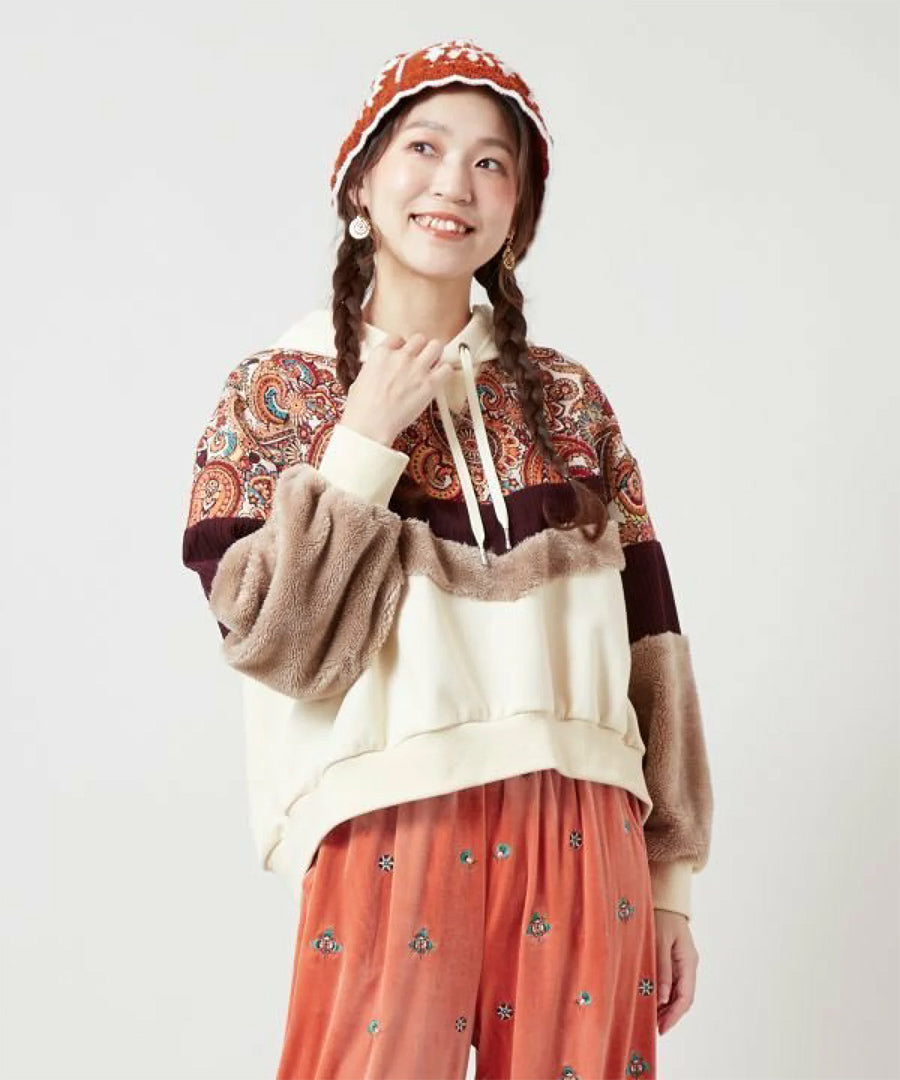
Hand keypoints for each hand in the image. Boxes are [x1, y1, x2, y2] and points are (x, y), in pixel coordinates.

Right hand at [341, 332, 455, 445]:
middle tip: (421, 359)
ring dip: (436, 355)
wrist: (371, 424)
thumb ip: (374, 369)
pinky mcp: (430, 383)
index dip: (403, 347)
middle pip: (420, 338)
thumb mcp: (360, 380)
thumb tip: (378, 371)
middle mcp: (400, 357)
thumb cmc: (362, 408)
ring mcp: (417, 368)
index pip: (398, 338)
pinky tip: (439, 379)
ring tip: (433, 365)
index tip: (404, 356)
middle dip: (421, 348)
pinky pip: (447, 368)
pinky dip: (445, 372)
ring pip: (436, 346)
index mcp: (381, 354)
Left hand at [653, 909, 697, 1034]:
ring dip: (666, 1007)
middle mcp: (689, 965)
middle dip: (670, 1015)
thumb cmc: (660, 916)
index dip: (674, 1015)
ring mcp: (683, 963)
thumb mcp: (659, 941)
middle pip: (683, 998)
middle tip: (654, 1029)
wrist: (664, 898)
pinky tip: (652, 1001)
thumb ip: (662, 969)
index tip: (661, 1028)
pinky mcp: (674, 960)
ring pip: (678, 993)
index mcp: (689, 961)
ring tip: (651, 1019)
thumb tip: (664, 998)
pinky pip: (672, 983)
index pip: (686, 997)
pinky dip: (663, 995)